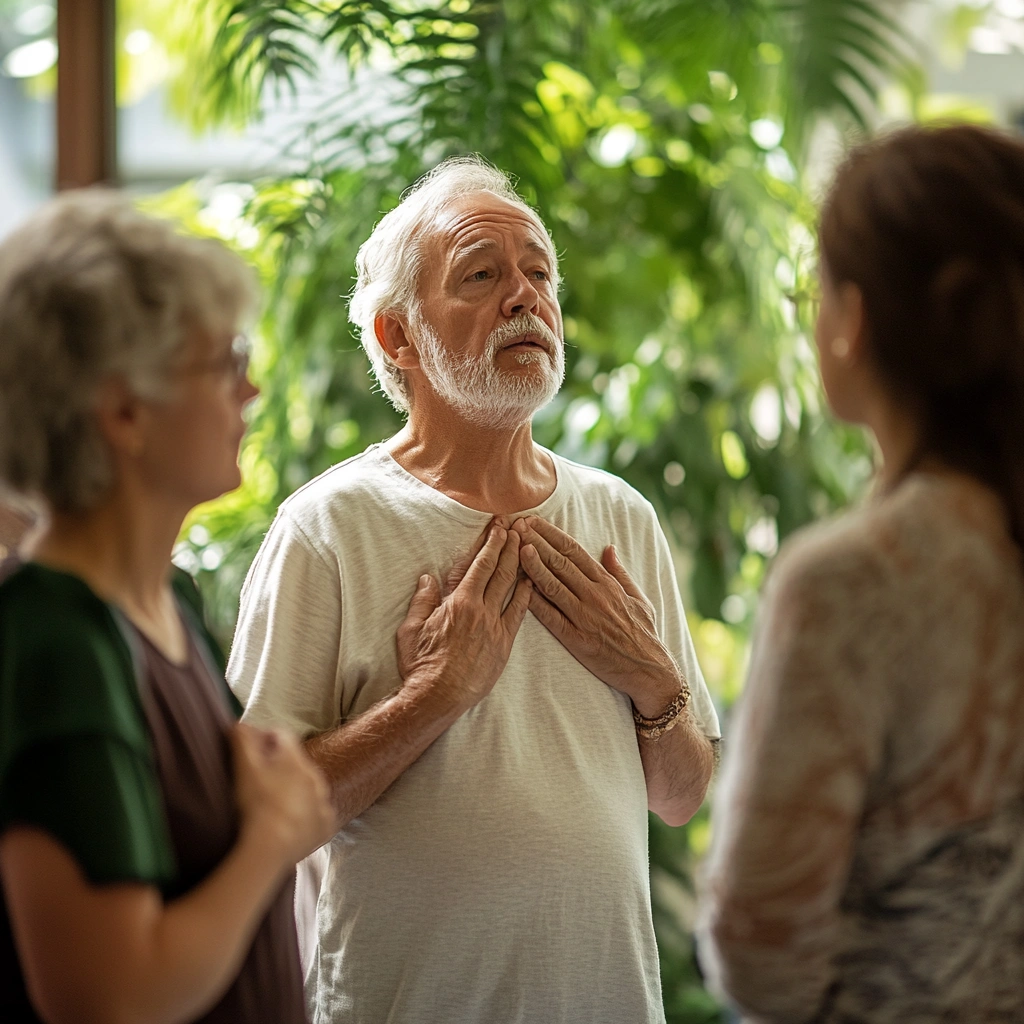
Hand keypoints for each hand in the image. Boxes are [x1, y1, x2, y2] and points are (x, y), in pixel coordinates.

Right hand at [231, 724, 335, 861]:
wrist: (271, 846)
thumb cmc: (255, 803)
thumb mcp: (243, 768)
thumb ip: (241, 741)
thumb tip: (239, 723)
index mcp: (295, 758)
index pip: (282, 736)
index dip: (266, 740)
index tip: (253, 753)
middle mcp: (315, 776)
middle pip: (296, 764)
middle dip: (280, 769)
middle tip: (260, 785)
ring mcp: (323, 801)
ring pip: (308, 790)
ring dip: (294, 794)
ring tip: (273, 809)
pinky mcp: (326, 825)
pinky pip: (317, 816)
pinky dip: (306, 818)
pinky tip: (288, 826)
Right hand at [396, 522, 531, 713]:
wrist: (438, 696)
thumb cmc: (421, 664)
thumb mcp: (411, 628)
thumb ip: (422, 601)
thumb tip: (428, 579)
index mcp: (458, 602)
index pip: (478, 564)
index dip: (490, 543)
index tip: (497, 527)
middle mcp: (480, 610)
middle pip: (499, 570)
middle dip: (509, 545)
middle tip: (518, 526)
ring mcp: (494, 627)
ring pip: (512, 588)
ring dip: (520, 564)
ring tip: (527, 545)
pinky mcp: (503, 644)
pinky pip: (519, 615)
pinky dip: (527, 596)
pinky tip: (532, 581)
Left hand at [513, 516, 680, 715]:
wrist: (649, 669)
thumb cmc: (644, 633)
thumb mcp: (638, 597)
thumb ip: (620, 572)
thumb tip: (609, 548)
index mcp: (607, 583)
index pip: (574, 551)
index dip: (551, 534)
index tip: (534, 522)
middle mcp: (594, 595)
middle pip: (560, 562)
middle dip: (536, 542)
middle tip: (517, 526)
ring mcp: (585, 617)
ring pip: (553, 585)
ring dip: (533, 565)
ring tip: (516, 547)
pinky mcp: (577, 639)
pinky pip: (552, 617)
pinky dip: (535, 602)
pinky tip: (520, 589)